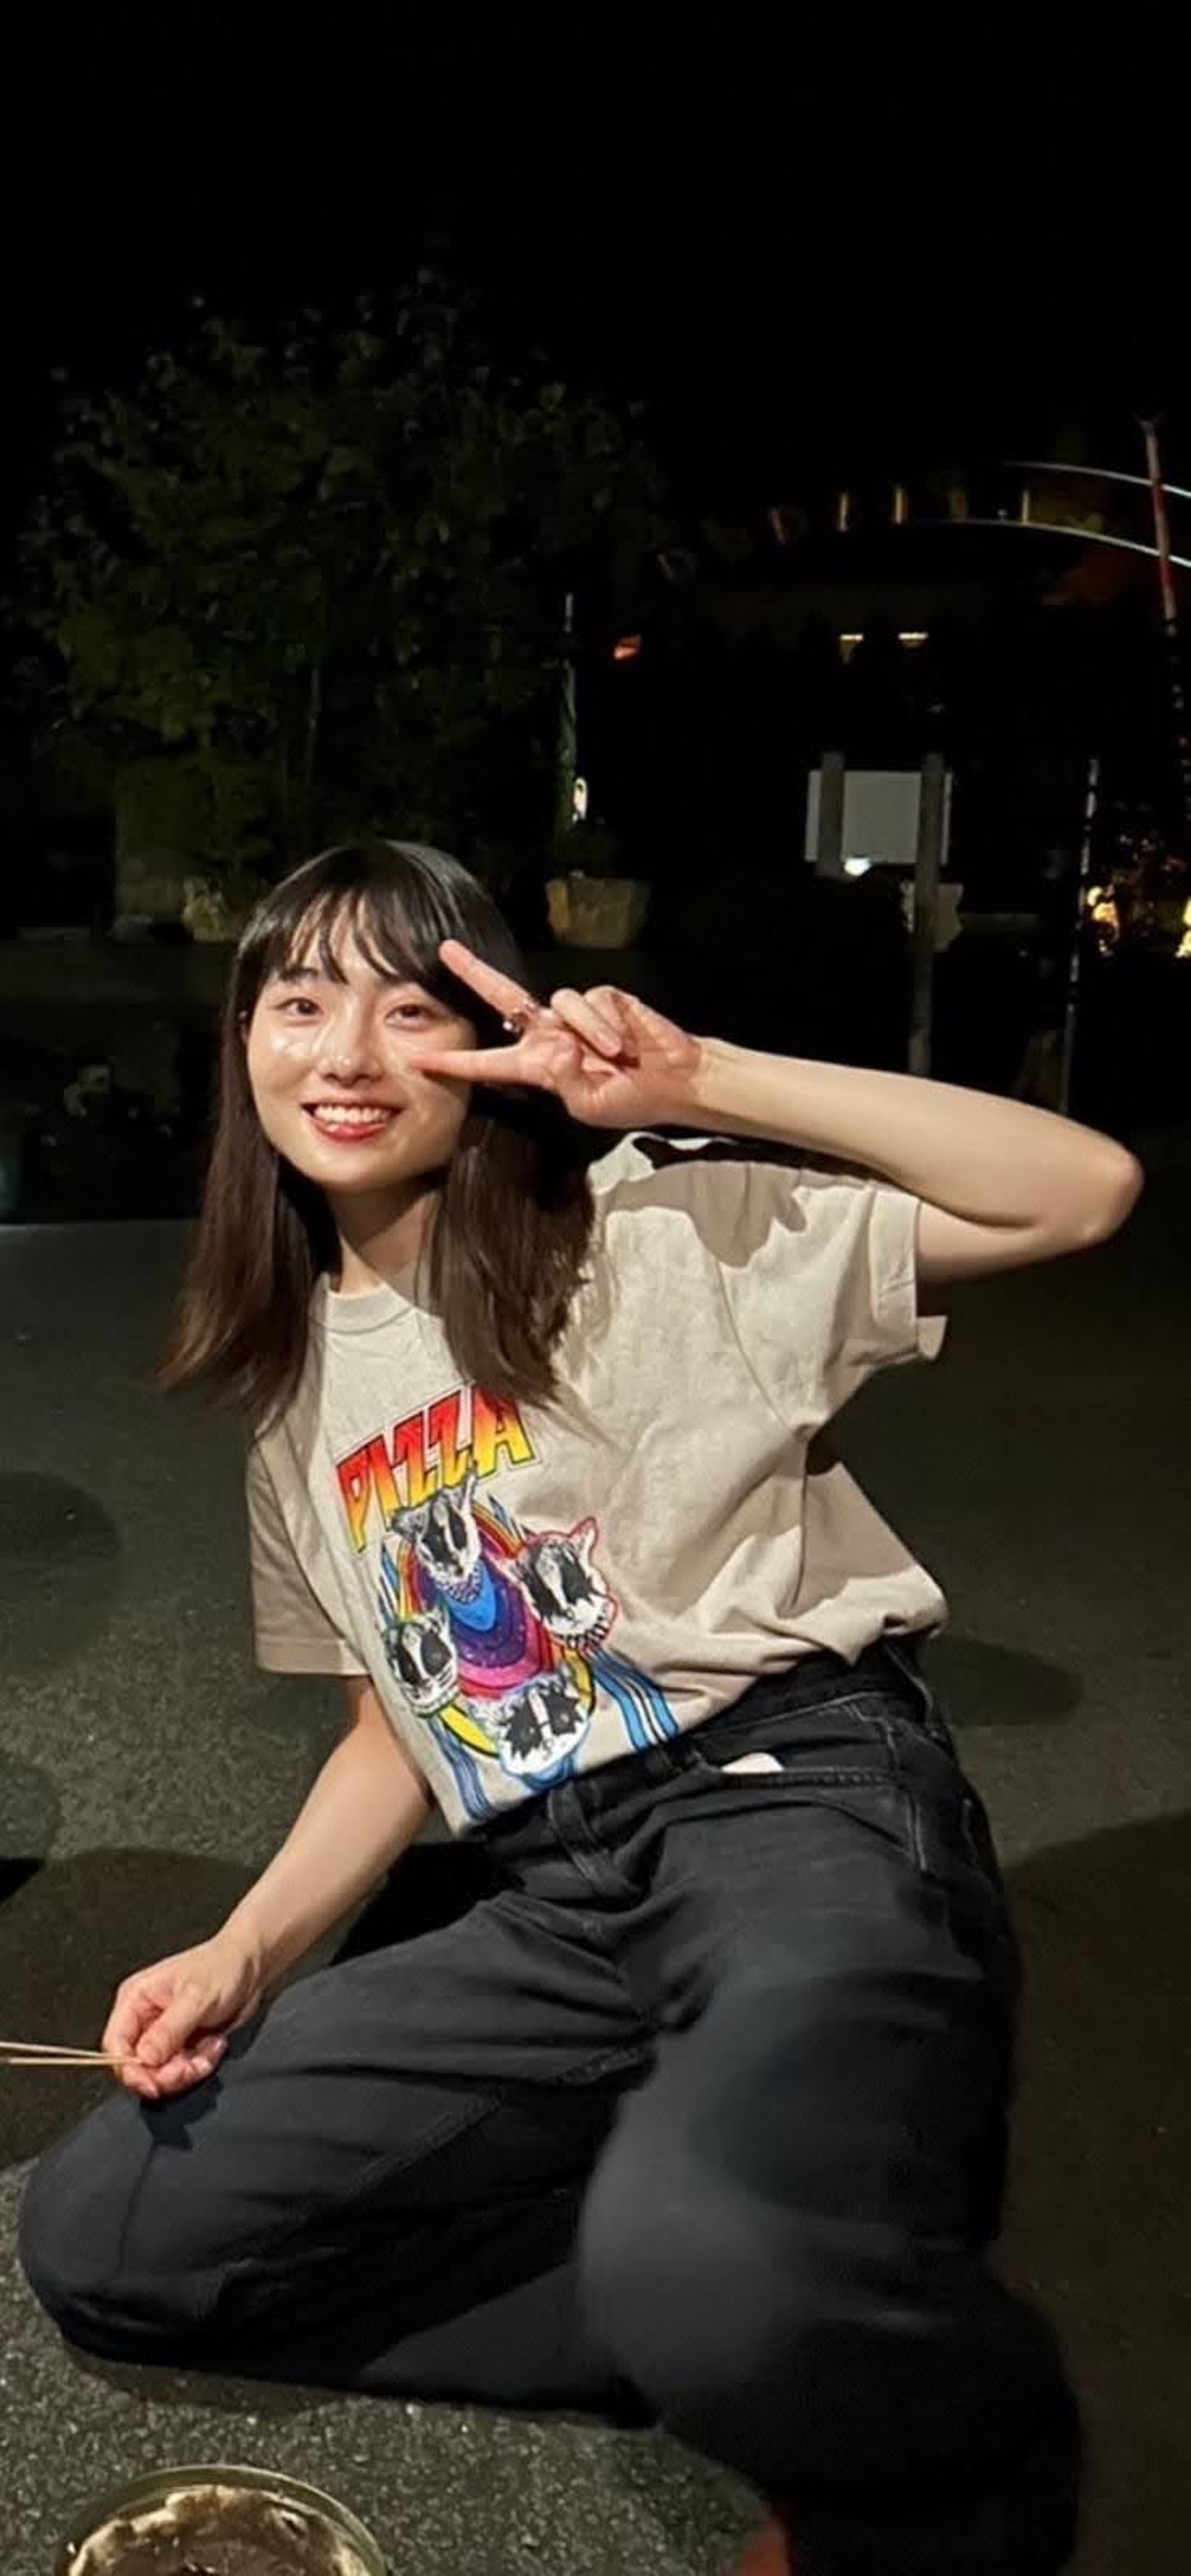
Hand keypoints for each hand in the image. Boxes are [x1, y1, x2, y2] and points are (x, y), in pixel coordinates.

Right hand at [101, 1930, 265, 2100]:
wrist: (250, 1966)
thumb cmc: (221, 1967)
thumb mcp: (195, 1998)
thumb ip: (168, 2030)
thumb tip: (144, 2058)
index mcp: (136, 1999)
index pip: (115, 2043)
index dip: (128, 2069)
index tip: (152, 2084)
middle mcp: (145, 2019)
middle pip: (137, 2065)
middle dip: (164, 2074)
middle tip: (189, 2067)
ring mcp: (164, 2035)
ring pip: (161, 2073)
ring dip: (187, 2070)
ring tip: (208, 2051)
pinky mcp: (182, 2046)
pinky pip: (183, 2071)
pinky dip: (200, 2065)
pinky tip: (215, 2046)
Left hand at [409, 940, 703, 1129]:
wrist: (675, 1081)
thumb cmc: (630, 1098)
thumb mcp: (591, 1105)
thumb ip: (566, 1082)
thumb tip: (557, 1050)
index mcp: (538, 1066)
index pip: (488, 1063)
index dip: (455, 1063)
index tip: (420, 1060)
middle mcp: (550, 1034)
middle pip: (504, 997)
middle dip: (475, 973)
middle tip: (446, 951)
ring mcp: (575, 1014)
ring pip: (561, 1003)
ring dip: (590, 1031)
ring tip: (616, 1055)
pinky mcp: (604, 998)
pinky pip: (592, 1001)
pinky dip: (608, 1023)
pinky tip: (626, 1041)